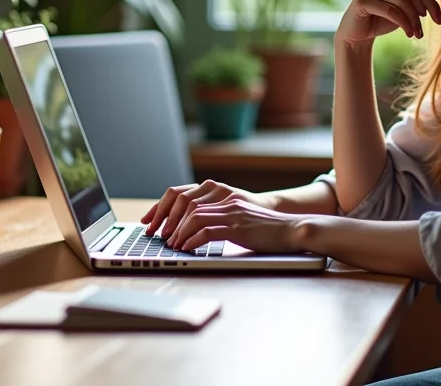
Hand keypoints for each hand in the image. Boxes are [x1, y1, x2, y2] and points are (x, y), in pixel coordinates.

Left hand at [142, 180, 270, 239]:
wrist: (291, 230)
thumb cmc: (264, 229)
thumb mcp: (237, 218)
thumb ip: (217, 218)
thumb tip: (190, 230)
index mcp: (222, 194)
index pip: (183, 193)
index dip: (162, 206)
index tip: (149, 220)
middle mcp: (225, 198)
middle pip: (184, 202)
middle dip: (165, 219)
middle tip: (156, 235)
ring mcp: (231, 211)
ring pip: (194, 216)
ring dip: (178, 231)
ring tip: (171, 245)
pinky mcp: (238, 227)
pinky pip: (207, 230)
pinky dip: (192, 239)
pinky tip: (186, 248)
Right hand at [336, 0, 440, 46]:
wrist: (357, 34)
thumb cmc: (380, 20)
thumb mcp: (403, 11)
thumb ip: (416, 0)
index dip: (430, 0)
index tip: (440, 18)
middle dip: (424, 11)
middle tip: (430, 28)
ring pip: (401, 0)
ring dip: (414, 20)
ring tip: (417, 34)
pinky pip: (390, 10)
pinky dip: (403, 23)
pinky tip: (408, 34)